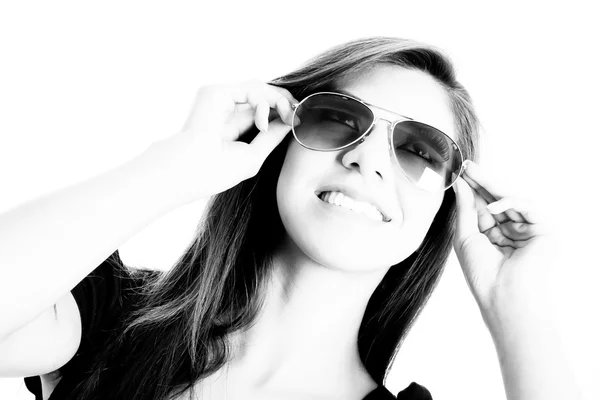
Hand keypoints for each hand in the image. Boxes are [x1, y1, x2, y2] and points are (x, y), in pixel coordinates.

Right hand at [163, 80, 297, 200]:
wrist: (192, 171)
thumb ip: (272, 136)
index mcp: (231, 124)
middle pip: (262, 95)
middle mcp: (225, 108)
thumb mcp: (254, 154)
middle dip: (284, 103)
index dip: (282, 111)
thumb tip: (290, 121)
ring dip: (279, 101)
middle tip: (298, 115)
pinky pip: (250, 89)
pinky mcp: (216, 92)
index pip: (261, 109)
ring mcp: (219, 99)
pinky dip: (263, 103)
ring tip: (288, 117)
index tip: (299, 120)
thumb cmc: (217, 171)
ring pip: (259, 89)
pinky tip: (263, 123)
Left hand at [452, 160, 554, 328]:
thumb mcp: (466, 236)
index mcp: (493, 235)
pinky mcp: (543, 230)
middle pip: (496, 200)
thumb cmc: (482, 272)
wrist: (502, 295)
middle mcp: (511, 231)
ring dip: (491, 186)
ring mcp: (528, 230)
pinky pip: (527, 207)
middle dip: (480, 182)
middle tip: (466, 165)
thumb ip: (465, 209)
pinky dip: (509, 203)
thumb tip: (460, 184)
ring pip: (510, 200)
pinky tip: (492, 206)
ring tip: (472, 173)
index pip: (482, 206)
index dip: (471, 189)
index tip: (458, 173)